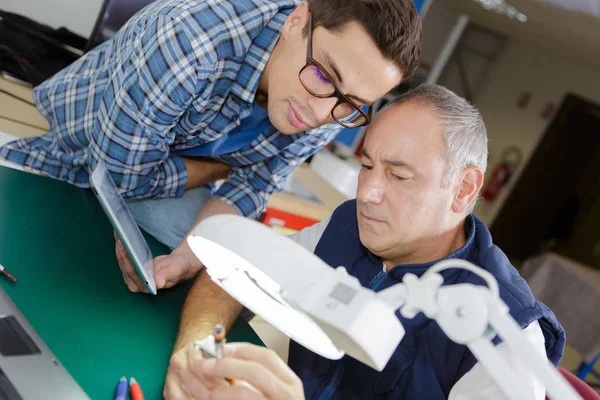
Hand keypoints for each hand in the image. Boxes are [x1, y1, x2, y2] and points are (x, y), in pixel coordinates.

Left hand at [114, 232, 202, 292]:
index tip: (122, 244)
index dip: (126, 257)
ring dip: (119, 246)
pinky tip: (119, 236)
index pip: (132, 272)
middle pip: (124, 265)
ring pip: (122, 261)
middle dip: (121, 248)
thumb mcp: (174, 270)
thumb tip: (158, 283)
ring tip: (117, 231)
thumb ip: (166, 275)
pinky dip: (121, 247)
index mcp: (146, 287)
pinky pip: (123, 259)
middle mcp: (136, 285)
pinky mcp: (130, 271)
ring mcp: (132, 279)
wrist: (177, 266)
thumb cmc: (178, 268)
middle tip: (118, 233)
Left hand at [164, 343, 304, 399]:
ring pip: (245, 392)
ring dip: (221, 388)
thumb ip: (259, 377)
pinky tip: (215, 398)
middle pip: (256, 370)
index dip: (243, 350)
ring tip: (208, 390)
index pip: (268, 357)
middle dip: (228, 365)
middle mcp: (288, 395)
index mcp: (290, 382)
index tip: (224, 348)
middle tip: (208, 364)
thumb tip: (230, 359)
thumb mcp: (275, 391)